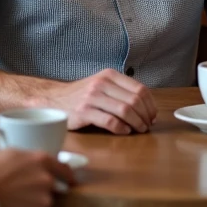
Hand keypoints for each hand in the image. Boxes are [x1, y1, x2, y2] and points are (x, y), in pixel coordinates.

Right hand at [0, 149, 74, 206]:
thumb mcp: (0, 153)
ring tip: (12, 206)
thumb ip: (18, 158)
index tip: (68, 179)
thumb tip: (16, 162)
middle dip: (39, 191)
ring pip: (42, 205)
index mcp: (39, 160)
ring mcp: (43, 201)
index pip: (62, 167)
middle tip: (21, 194)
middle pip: (51, 188)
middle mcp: (46, 180)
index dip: (65, 174)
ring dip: (32, 206)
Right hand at [39, 69, 157, 133]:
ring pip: (124, 111)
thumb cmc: (82, 95)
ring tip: (139, 129)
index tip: (152, 115)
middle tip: (147, 125)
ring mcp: (92, 97)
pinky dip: (121, 128)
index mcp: (109, 75)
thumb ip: (121, 91)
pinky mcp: (84, 112)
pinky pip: (109, 121)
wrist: (54, 99)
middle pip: (134, 101)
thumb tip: (146, 107)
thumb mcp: (102, 85)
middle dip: (145, 116)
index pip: (140, 89)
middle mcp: (101, 84)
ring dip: (136, 123)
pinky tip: (124, 132)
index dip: (150, 105)